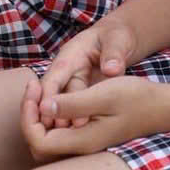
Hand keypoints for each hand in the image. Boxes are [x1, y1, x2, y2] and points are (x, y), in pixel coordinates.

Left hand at [21, 73, 169, 158]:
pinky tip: (60, 99)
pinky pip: (62, 134)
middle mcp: (80, 148)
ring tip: (43, 92)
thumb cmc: (137, 98)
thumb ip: (73, 103)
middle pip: (38, 144)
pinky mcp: (91, 137)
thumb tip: (43, 107)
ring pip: (49, 140)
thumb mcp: (105, 94)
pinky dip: (53, 118)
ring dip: (40, 117)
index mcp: (81, 140)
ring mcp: (86, 144)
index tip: (35, 87)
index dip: (28, 115)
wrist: (163, 107)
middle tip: (34, 89)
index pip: (38, 139)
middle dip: (29, 117)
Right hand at [34, 17, 138, 131]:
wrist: (120, 36)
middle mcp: (65, 72)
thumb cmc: (117, 35)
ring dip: (64, 119)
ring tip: (74, 133)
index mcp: (69, 56)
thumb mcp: (117, 40)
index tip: (50, 113)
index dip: (49, 97)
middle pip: (51, 95)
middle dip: (53, 113)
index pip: (53, 79)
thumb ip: (114, 54)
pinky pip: (72, 109)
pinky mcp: (79, 94)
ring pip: (62, 105)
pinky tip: (82, 133)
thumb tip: (112, 69)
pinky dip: (74, 120)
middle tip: (63, 129)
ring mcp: (71, 83)